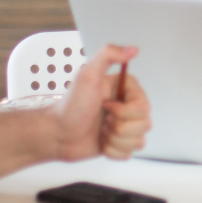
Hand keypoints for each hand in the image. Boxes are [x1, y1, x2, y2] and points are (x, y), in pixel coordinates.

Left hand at [55, 44, 150, 161]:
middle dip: (119, 127)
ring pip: (139, 141)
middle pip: (144, 125)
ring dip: (115, 140)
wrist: (56, 134)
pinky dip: (113, 151)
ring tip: (100, 131)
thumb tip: (133, 49)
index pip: (144, 106)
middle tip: (102, 120)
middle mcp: (128, 107)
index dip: (125, 111)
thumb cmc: (69, 107)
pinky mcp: (120, 143)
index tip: (106, 106)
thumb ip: (108, 55)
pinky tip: (101, 142)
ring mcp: (125, 126)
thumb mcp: (87, 76)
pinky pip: (130, 153)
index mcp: (126, 91)